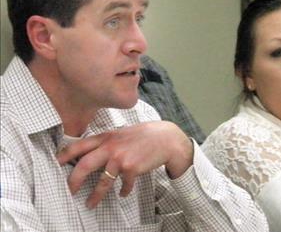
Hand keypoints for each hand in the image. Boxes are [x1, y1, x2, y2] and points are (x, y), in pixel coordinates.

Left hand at [56, 121, 192, 208]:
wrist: (166, 139)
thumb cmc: (144, 136)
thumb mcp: (122, 133)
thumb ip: (108, 141)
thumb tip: (92, 152)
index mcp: (106, 137)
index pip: (79, 145)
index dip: (65, 155)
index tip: (56, 163)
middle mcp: (110, 147)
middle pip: (84, 165)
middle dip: (73, 181)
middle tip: (68, 191)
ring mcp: (121, 158)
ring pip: (102, 182)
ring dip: (95, 196)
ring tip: (90, 204)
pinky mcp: (132, 169)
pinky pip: (123, 185)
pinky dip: (123, 191)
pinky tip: (123, 193)